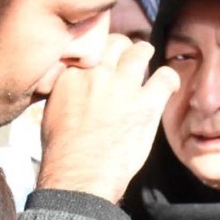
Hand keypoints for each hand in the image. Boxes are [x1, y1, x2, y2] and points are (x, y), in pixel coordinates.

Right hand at [36, 34, 179, 201]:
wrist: (78, 176)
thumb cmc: (61, 153)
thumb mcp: (50, 112)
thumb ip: (64, 90)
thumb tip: (72, 84)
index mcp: (71, 75)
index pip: (92, 46)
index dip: (102, 53)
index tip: (105, 62)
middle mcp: (97, 74)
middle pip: (117, 43)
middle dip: (124, 50)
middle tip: (128, 62)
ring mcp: (122, 87)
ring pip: (141, 50)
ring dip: (145, 57)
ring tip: (148, 68)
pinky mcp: (146, 104)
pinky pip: (165, 76)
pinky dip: (169, 80)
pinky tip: (167, 87)